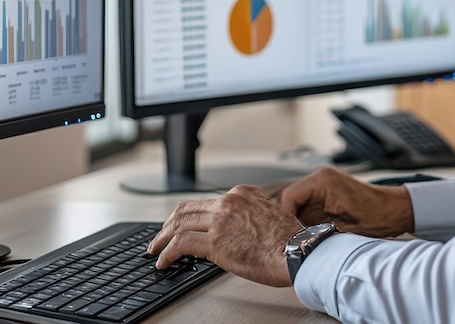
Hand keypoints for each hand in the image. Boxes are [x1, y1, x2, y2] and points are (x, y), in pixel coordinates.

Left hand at [148, 184, 302, 287]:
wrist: (298, 252)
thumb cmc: (290, 242)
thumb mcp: (271, 215)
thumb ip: (250, 215)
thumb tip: (235, 230)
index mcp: (242, 193)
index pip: (205, 201)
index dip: (187, 215)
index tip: (180, 225)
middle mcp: (229, 202)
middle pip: (186, 209)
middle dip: (169, 224)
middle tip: (160, 237)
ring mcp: (221, 220)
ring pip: (179, 224)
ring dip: (163, 239)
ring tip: (156, 250)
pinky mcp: (216, 241)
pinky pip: (181, 244)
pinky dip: (167, 252)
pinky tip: (164, 261)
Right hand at [278, 166, 414, 237]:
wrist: (395, 211)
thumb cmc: (375, 218)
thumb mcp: (340, 228)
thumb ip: (312, 230)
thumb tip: (294, 241)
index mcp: (321, 181)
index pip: (288, 198)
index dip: (285, 219)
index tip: (288, 237)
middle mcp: (320, 177)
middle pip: (291, 200)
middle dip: (290, 220)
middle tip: (292, 240)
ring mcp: (324, 184)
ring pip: (299, 204)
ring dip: (298, 220)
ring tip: (302, 238)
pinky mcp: (328, 192)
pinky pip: (309, 205)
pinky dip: (307, 219)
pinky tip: (311, 232)